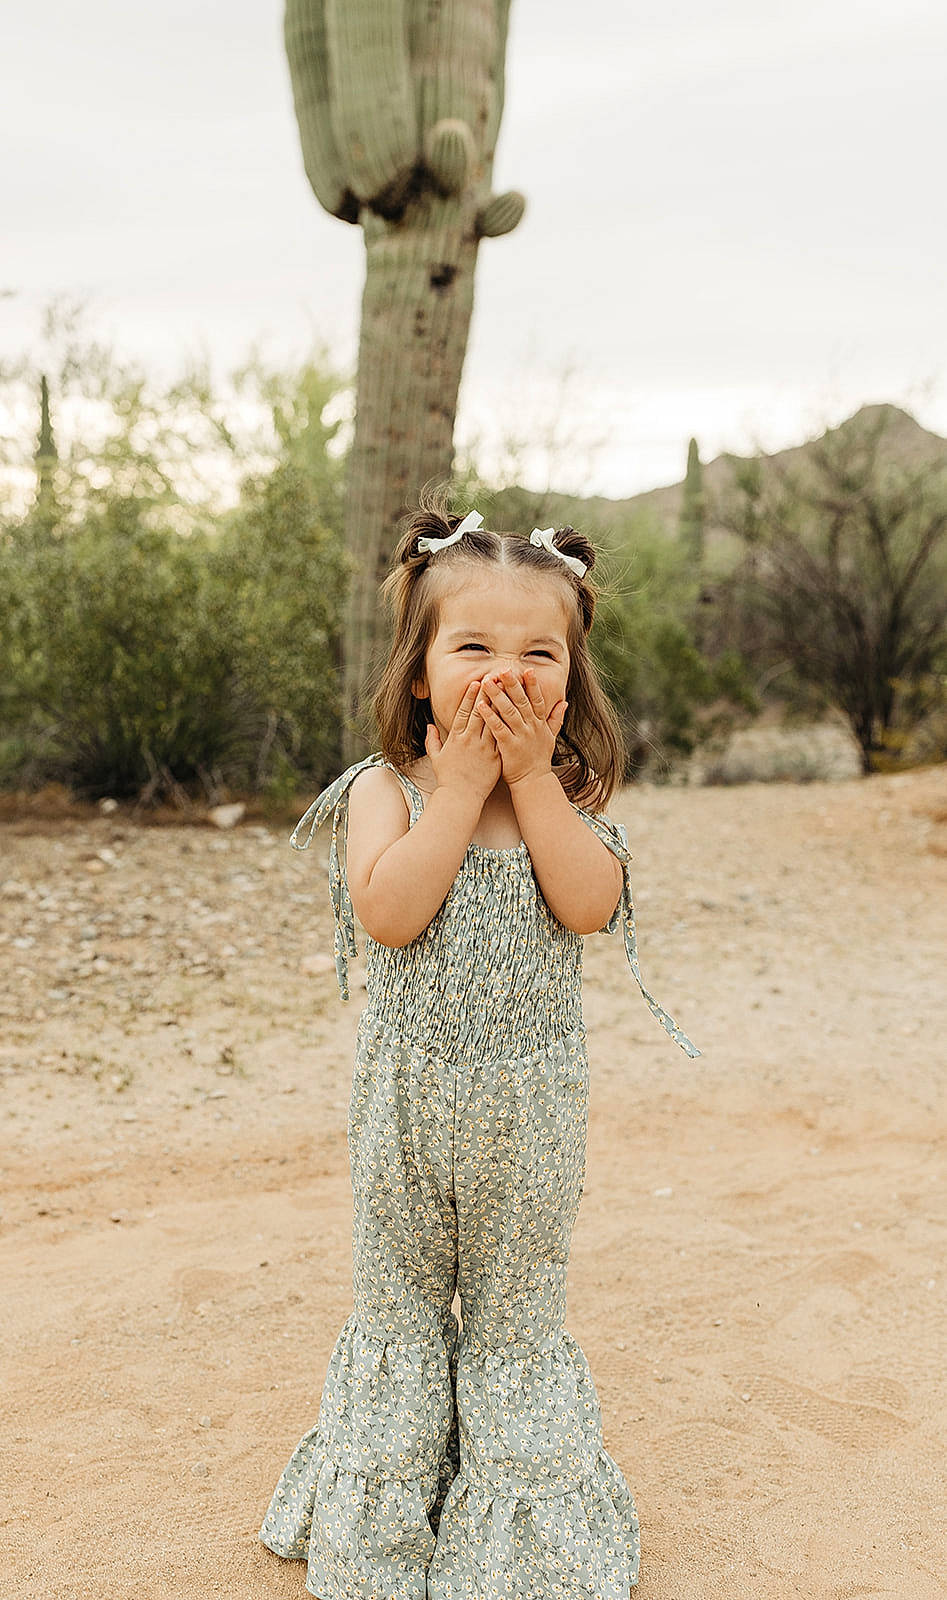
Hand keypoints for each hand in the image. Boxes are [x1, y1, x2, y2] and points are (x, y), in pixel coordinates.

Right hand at [425, 678, 501, 801]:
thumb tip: (430, 726)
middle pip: (481, 712)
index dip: (470, 696)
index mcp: (456, 738)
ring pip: (495, 722)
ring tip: (509, 692)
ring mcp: (484, 749)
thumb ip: (432, 740)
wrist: (460, 798)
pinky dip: (509, 726)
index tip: (476, 683)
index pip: (464, 712)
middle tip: (496, 678)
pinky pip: (503, 738)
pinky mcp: (495, 758)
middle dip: (488, 693)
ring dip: (502, 705)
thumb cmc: (448, 779)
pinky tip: (517, 715)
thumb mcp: (436, 758)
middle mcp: (470, 740)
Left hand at [476, 669, 566, 787]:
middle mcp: (531, 727)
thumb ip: (556, 718)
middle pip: (521, 701)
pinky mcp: (509, 746)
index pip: (537, 700)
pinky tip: (480, 706)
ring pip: (508, 711)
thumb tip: (564, 702)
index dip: (533, 685)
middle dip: (512, 684)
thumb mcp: (551, 737)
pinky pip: (498, 728)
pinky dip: (489, 716)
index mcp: (540, 723)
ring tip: (487, 682)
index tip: (527, 669)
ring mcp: (521, 736)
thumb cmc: (539, 759)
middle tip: (503, 669)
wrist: (533, 782)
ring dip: (497, 696)